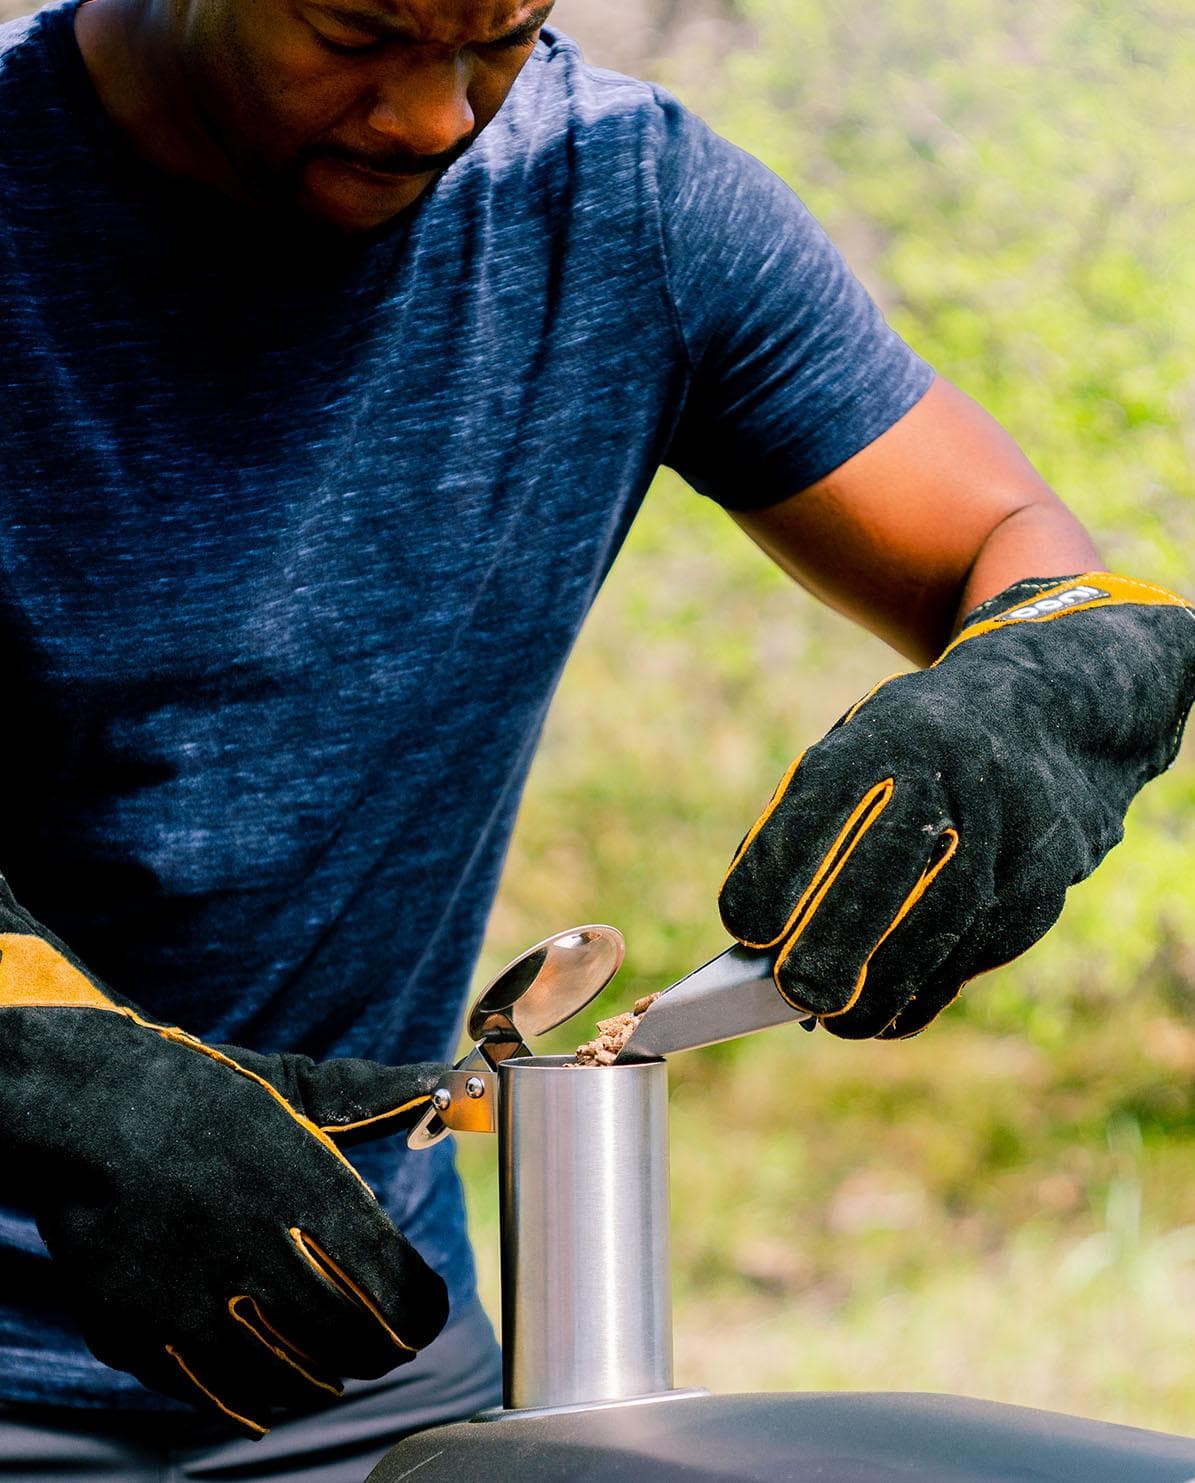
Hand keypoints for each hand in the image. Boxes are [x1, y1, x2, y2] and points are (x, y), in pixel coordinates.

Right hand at [0, 881, 448, 1436]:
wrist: (81, 1108)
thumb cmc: (199, 1095)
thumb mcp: (291, 1086)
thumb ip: (375, 1099)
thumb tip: (449, 1087)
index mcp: (307, 1192)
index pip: (398, 1292)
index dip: (423, 1311)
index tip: (427, 1309)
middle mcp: (256, 1254)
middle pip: (353, 1345)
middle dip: (381, 1349)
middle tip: (385, 1342)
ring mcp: (192, 1303)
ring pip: (289, 1382)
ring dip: (322, 1377)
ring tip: (330, 1359)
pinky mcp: (138, 1334)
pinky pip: (217, 1397)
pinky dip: (253, 1398)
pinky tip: (267, 1380)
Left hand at [719, 574, 1194, 1038]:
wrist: (1049, 719)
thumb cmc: (915, 751)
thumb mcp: (857, 748)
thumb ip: (803, 826)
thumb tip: (756, 940)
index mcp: (893, 735)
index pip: (827, 800)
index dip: (782, 866)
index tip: (744, 925)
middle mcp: (957, 777)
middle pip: (895, 865)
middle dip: (840, 937)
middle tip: (792, 990)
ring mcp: (1010, 833)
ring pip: (946, 924)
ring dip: (884, 985)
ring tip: (834, 1020)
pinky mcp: (1040, 885)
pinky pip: (976, 954)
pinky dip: (923, 993)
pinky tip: (881, 1018)